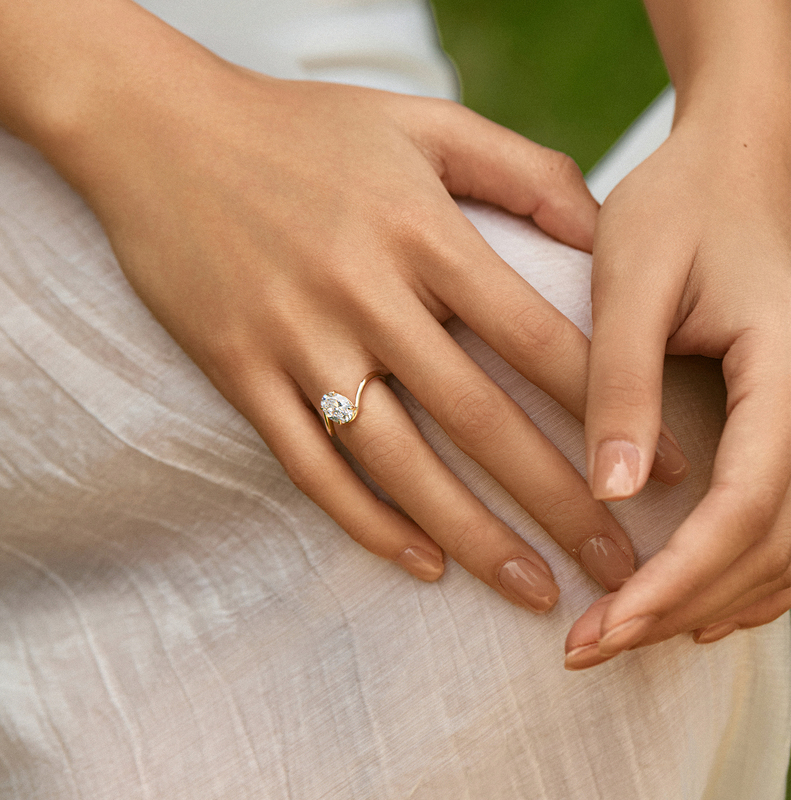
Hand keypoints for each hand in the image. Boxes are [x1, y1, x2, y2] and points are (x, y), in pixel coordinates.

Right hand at [28, 3, 694, 610]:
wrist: (160, 132)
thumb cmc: (300, 127)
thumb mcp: (418, 119)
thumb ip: (518, 167)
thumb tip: (598, 230)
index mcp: (420, 230)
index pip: (536, 337)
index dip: (607, 408)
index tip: (653, 469)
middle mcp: (363, 293)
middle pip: (480, 418)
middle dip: (559, 500)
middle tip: (618, 564)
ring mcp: (296, 340)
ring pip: (397, 462)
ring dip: (472, 534)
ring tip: (532, 588)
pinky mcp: (239, 372)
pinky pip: (310, 467)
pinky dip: (366, 523)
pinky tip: (421, 563)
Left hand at [568, 109, 790, 667]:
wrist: (732, 167)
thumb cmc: (678, 208)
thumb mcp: (631, 283)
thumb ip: (621, 386)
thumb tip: (613, 495)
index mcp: (789, 369)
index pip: (748, 506)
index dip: (676, 579)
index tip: (603, 625)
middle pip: (774, 546)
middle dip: (683, 608)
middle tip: (594, 646)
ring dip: (712, 602)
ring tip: (631, 636)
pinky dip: (743, 575)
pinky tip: (693, 599)